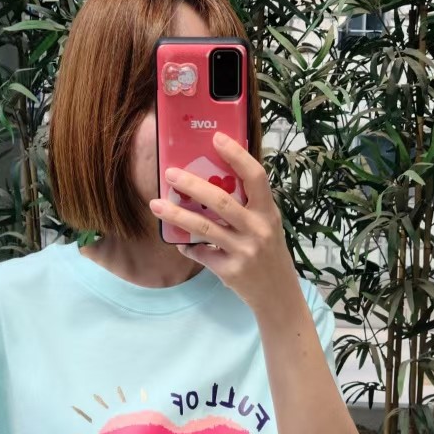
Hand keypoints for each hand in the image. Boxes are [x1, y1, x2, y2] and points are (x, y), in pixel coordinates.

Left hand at [148, 130, 299, 314]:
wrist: (278, 295)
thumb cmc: (269, 253)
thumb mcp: (268, 226)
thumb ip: (248, 206)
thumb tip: (211, 180)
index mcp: (268, 212)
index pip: (255, 177)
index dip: (236, 155)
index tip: (216, 138)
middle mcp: (257, 230)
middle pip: (221, 201)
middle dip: (192, 185)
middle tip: (170, 174)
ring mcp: (243, 251)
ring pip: (204, 228)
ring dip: (176, 214)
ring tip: (156, 204)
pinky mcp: (230, 271)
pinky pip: (201, 253)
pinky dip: (188, 246)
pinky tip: (179, 242)